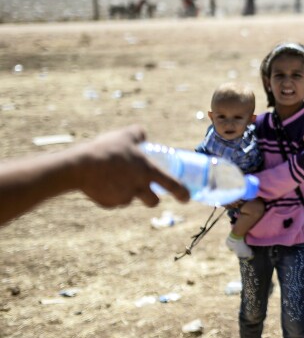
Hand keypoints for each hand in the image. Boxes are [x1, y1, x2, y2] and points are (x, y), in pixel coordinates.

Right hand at [74, 125, 189, 207]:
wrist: (81, 166)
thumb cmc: (107, 149)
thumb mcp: (125, 135)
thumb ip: (138, 134)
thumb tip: (143, 136)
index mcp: (148, 171)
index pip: (172, 185)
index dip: (182, 192)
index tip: (186, 198)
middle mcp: (139, 188)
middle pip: (153, 201)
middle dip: (152, 199)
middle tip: (147, 193)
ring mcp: (124, 198)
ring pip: (130, 199)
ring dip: (126, 192)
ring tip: (111, 178)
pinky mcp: (109, 204)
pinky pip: (113, 200)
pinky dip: (109, 194)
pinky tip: (100, 183)